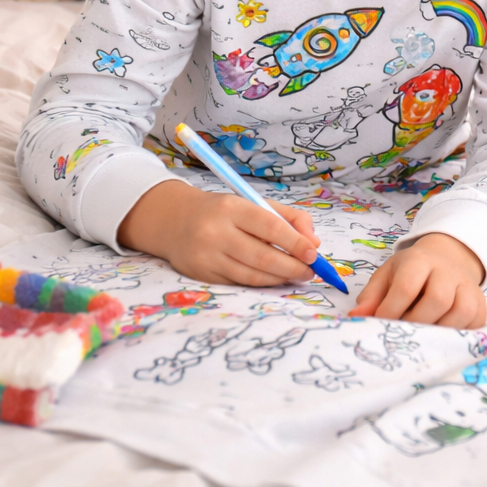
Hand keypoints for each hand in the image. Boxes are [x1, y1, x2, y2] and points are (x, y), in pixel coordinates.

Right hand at [118, 179, 321, 285]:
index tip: (313, 253)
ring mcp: (206, 256)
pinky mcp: (201, 274)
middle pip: (262, 256)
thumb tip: (314, 242)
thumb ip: (288, 218)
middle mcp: (216, 232)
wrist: (173, 220)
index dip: (295, 242)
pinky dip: (261, 283)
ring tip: (297, 276)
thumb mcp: (253, 203)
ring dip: (280, 279)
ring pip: (251, 275)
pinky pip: (238, 283)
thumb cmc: (223, 212)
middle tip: (310, 271)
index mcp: (232, 208)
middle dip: (292, 267)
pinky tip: (275, 280)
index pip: (270, 226)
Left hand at [349, 233, 486, 326]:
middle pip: (438, 299)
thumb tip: (357, 317)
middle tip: (404, 332)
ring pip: (462, 312)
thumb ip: (371, 296)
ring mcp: (468, 286)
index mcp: (419, 261)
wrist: (446, 259)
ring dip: (440, 330)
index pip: (407, 286)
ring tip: (424, 336)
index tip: (381, 325)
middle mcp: (447, 271)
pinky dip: (460, 334)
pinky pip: (475, 322)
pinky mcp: (480, 302)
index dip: (391, 310)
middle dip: (417, 322)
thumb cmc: (410, 272)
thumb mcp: (387, 275)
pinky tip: (443, 335)